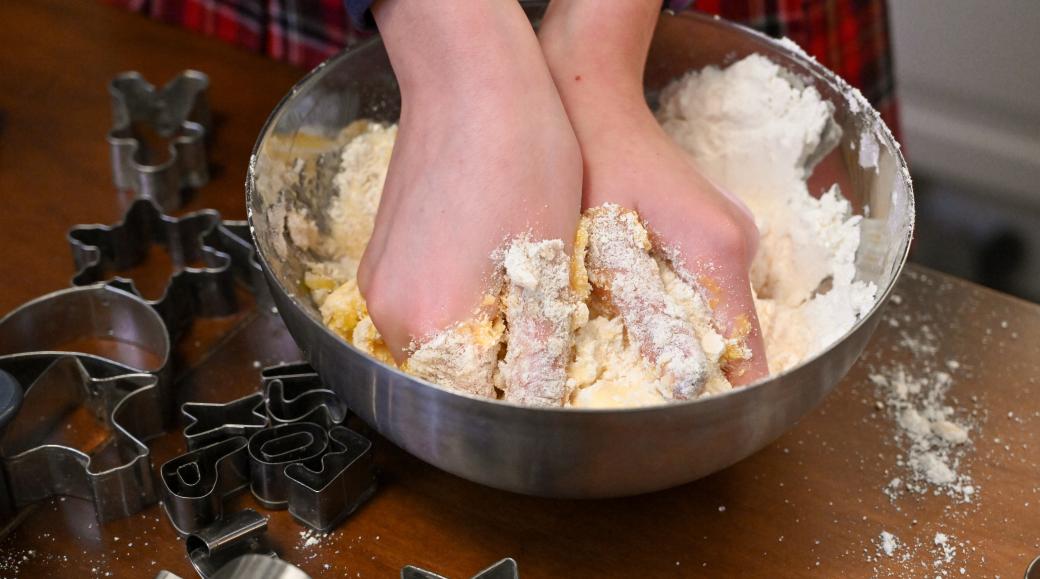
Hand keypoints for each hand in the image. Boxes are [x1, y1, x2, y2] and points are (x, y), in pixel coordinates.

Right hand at [358, 0, 581, 364]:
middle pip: (450, 372)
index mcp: (428, 320)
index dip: (519, 394)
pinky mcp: (381, 253)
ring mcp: (377, 279)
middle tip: (549, 338)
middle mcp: (387, 309)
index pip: (474, 399)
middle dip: (499, 368)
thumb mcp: (547, 265)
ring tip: (525, 299)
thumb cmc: (520, 157)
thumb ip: (536, 347)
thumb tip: (539, 402)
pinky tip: (494, 269)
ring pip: (436, 337)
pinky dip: (457, 303)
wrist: (470, 76)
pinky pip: (421, 302)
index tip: (554, 374)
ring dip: (480, 334)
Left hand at [540, 0, 767, 383]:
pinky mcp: (711, 228)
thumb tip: (678, 384)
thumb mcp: (605, 247)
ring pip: (716, 311)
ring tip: (628, 355)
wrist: (589, 93)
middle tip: (641, 396)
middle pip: (734, 336)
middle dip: (696, 372)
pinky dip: (675, 308)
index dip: (724, 402)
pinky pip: (703, 285)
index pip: (750, 356)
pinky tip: (630, 309)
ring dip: (681, 340)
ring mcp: (729, 232)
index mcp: (721, 251)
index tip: (690, 433)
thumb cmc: (591, 161)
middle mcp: (739, 243)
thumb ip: (646, 316)